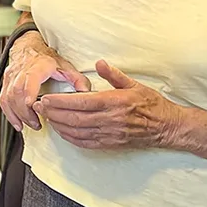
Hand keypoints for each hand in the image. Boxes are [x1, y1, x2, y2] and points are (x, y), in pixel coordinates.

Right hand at [0, 30, 88, 131]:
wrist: (29, 47)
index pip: (29, 78)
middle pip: (17, 92)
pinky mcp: (6, 83)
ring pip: (8, 97)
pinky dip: (9, 113)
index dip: (28, 92)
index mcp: (37, 65)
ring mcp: (11, 77)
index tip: (31, 105)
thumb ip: (77, 79)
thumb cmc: (46, 58)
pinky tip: (17, 123)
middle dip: (25, 111)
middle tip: (36, 123)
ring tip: (29, 125)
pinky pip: (3, 100)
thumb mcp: (65, 65)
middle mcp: (21, 70)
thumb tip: (86, 93)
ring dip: (17, 114)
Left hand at [33, 60, 181, 149]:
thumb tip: (99, 63)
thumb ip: (114, 75)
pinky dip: (70, 138)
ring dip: (58, 125)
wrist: (168, 127)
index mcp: (114, 102)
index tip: (46, 98)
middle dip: (53, 113)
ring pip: (77, 132)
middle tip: (38, 107)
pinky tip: (61, 131)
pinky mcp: (110, 143)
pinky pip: (85, 143)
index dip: (60, 102)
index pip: (80, 103)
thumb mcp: (134, 84)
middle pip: (74, 118)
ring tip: (46, 117)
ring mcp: (109, 134)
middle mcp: (109, 120)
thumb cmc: (151, 103)